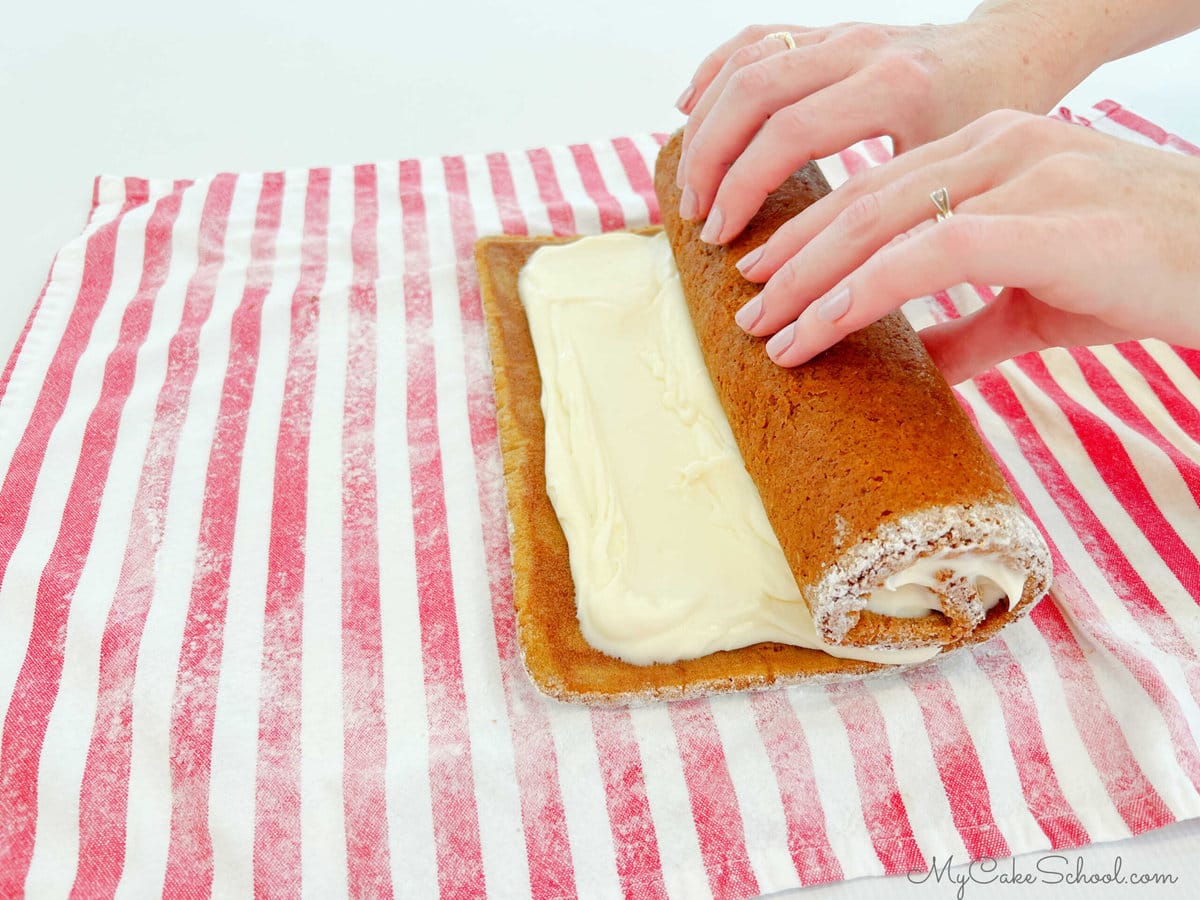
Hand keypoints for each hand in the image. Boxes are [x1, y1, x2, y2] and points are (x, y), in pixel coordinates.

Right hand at [673, 13, 1083, 244]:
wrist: (1014, 55)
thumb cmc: (994, 131)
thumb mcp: (963, 182)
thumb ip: (906, 232)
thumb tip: (840, 307)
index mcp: (896, 87)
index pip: (788, 134)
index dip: (742, 190)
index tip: (721, 241)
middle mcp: (861, 48)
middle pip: (752, 92)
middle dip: (711, 161)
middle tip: (696, 218)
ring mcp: (840, 33)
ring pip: (744, 62)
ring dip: (704, 125)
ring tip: (690, 183)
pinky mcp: (828, 30)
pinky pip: (754, 40)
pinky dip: (712, 74)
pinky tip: (688, 111)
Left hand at [731, 110, 1199, 382]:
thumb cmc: (1147, 274)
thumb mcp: (1041, 297)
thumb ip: (977, 319)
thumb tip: (926, 358)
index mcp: (996, 149)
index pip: (879, 187)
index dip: (814, 232)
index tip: (769, 276)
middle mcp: (1000, 145)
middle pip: (864, 200)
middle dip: (794, 256)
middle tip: (746, 308)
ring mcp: (1021, 173)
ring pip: (880, 222)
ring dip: (810, 280)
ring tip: (765, 328)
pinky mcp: (1040, 219)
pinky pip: (924, 255)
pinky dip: (859, 294)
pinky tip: (817, 330)